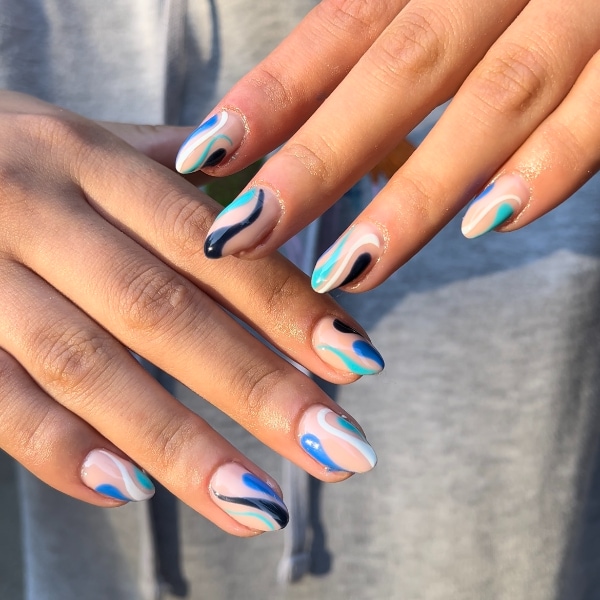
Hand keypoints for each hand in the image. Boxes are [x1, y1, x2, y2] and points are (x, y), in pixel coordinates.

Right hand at [0, 91, 381, 534]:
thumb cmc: (6, 156)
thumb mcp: (83, 142)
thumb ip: (165, 171)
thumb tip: (258, 196)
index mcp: (90, 159)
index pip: (210, 242)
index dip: (286, 303)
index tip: (356, 361)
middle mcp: (37, 208)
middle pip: (163, 309)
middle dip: (257, 386)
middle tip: (338, 447)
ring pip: (88, 365)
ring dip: (179, 443)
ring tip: (258, 504)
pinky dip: (62, 448)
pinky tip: (129, 493)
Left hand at [176, 0, 599, 291]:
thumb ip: (398, 32)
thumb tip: (311, 115)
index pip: (341, 28)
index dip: (271, 95)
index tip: (205, 157)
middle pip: (397, 72)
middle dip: (317, 161)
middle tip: (245, 236)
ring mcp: (581, 6)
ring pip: (491, 100)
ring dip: (414, 194)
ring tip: (347, 269)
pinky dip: (549, 166)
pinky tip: (487, 224)